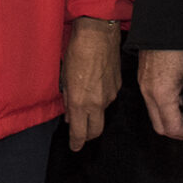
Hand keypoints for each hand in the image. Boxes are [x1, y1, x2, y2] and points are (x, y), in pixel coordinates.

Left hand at [62, 18, 122, 150]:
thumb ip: (67, 99)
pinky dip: (101, 99)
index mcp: (79, 102)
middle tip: (81, 134)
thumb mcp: (64, 77)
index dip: (76, 143)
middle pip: (95, 131)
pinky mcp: (118, 86)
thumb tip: (68, 115)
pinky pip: (109, 99)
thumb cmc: (76, 52)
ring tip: (84, 102)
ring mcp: (110, 95)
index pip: (80, 132)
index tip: (74, 147)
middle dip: (87, 136)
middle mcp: (97, 103)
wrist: (98, 34)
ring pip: (102, 114)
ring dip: (93, 114)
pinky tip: (95, 87)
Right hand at [138, 48, 182, 140]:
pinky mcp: (142, 83)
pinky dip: (164, 110)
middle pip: (160, 128)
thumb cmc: (179, 50)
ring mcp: (143, 89)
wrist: (160, 31)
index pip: (173, 127)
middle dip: (178, 132)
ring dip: (171, 121)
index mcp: (162, 95)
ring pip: (155, 118)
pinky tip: (177, 99)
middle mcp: (148, 95)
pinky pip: (151, 105)